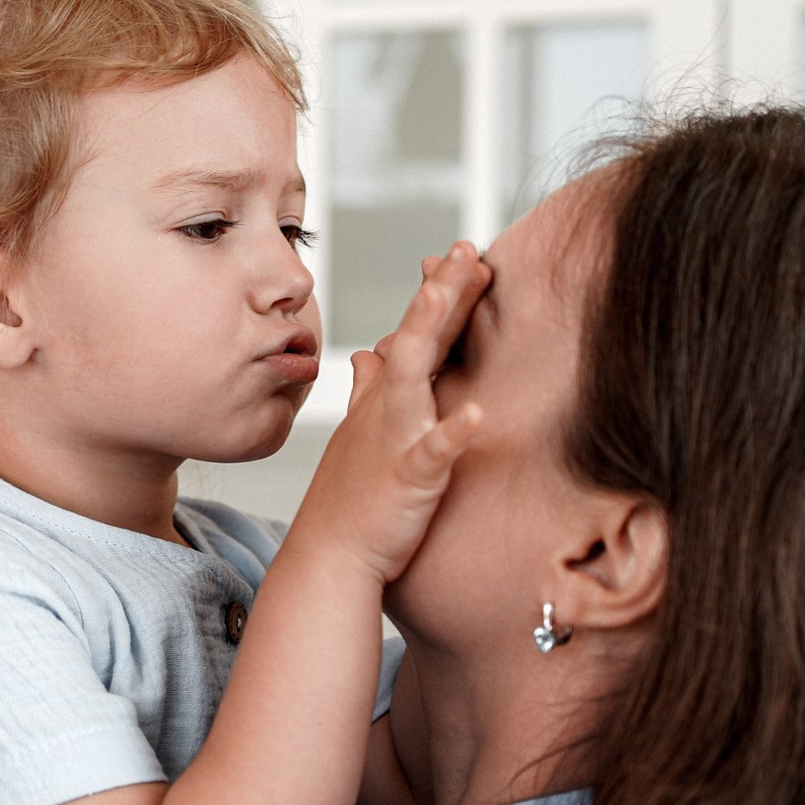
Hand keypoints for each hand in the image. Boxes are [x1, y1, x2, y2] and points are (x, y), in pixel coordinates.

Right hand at [286, 244, 490, 585]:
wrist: (329, 556)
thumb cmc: (349, 500)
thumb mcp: (359, 436)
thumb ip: (368, 391)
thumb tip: (370, 354)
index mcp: (387, 398)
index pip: (416, 335)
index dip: (441, 295)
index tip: (462, 255)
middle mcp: (389, 408)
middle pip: (419, 338)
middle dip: (443, 291)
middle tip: (468, 248)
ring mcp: (396, 439)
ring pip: (415, 377)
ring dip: (429, 332)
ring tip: (448, 292)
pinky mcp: (408, 477)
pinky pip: (432, 452)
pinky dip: (451, 433)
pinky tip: (476, 414)